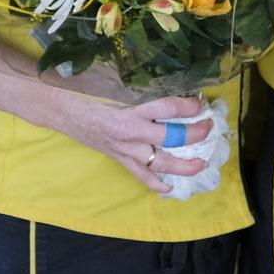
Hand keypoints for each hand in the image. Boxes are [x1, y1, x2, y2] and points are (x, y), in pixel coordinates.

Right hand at [45, 95, 215, 194]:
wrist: (64, 110)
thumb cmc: (89, 93)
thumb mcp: (116, 87)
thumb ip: (142, 91)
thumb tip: (170, 88)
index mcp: (132, 110)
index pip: (168, 107)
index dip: (189, 106)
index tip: (200, 102)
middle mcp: (132, 132)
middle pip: (172, 137)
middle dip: (195, 134)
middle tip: (209, 128)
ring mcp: (127, 150)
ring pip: (161, 163)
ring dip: (184, 165)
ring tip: (201, 164)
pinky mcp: (120, 160)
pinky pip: (142, 176)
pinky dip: (157, 183)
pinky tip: (170, 186)